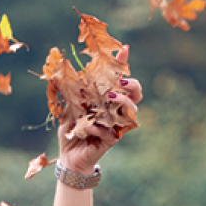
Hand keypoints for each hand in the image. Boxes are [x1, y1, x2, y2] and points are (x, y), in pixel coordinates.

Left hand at [58, 47, 142, 174]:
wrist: (68, 156)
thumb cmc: (71, 130)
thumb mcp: (70, 107)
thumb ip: (74, 92)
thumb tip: (71, 71)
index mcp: (109, 101)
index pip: (121, 80)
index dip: (124, 64)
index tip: (124, 48)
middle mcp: (116, 112)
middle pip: (136, 95)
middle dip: (132, 85)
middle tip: (120, 82)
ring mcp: (116, 126)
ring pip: (130, 111)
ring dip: (121, 102)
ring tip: (108, 98)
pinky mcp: (111, 141)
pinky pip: (111, 132)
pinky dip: (99, 128)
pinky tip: (87, 127)